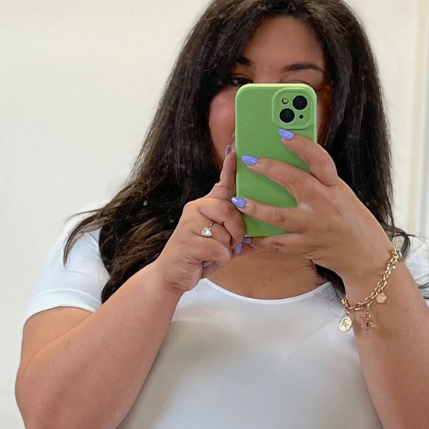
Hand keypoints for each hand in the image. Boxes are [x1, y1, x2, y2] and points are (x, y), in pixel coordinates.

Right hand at [153, 149, 247, 295]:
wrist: (171, 275)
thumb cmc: (198, 257)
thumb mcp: (220, 244)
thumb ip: (236, 238)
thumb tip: (258, 240)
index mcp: (205, 206)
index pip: (222, 185)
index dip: (230, 170)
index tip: (235, 152)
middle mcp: (196, 209)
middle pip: (230, 210)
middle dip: (238, 232)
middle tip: (230, 245)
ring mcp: (190, 223)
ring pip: (225, 234)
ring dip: (225, 251)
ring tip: (211, 256)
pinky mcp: (188, 241)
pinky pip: (218, 249)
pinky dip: (218, 261)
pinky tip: (205, 262)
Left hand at [232, 132, 393, 283]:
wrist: (364, 255)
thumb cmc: (351, 219)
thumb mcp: (340, 193)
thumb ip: (318, 180)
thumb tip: (289, 162)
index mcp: (334, 186)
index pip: (319, 160)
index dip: (302, 145)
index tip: (283, 133)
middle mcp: (325, 205)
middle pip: (294, 182)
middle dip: (269, 169)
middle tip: (249, 161)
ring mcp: (314, 227)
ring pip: (280, 216)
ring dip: (256, 208)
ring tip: (238, 200)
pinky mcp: (307, 247)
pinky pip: (279, 244)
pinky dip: (261, 240)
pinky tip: (248, 234)